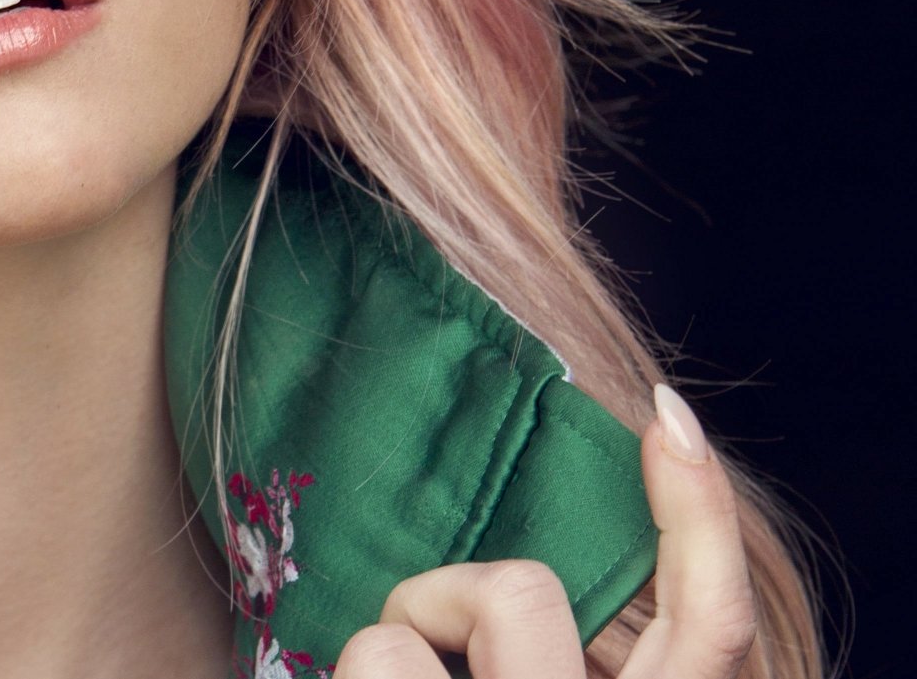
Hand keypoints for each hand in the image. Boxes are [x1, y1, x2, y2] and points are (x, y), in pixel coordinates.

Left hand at [335, 383, 757, 676]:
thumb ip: (563, 652)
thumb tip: (528, 565)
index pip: (715, 630)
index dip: (703, 515)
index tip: (667, 415)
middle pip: (520, 596)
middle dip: (452, 598)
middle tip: (423, 644)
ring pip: (397, 640)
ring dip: (382, 656)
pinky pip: (367, 664)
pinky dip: (352, 678)